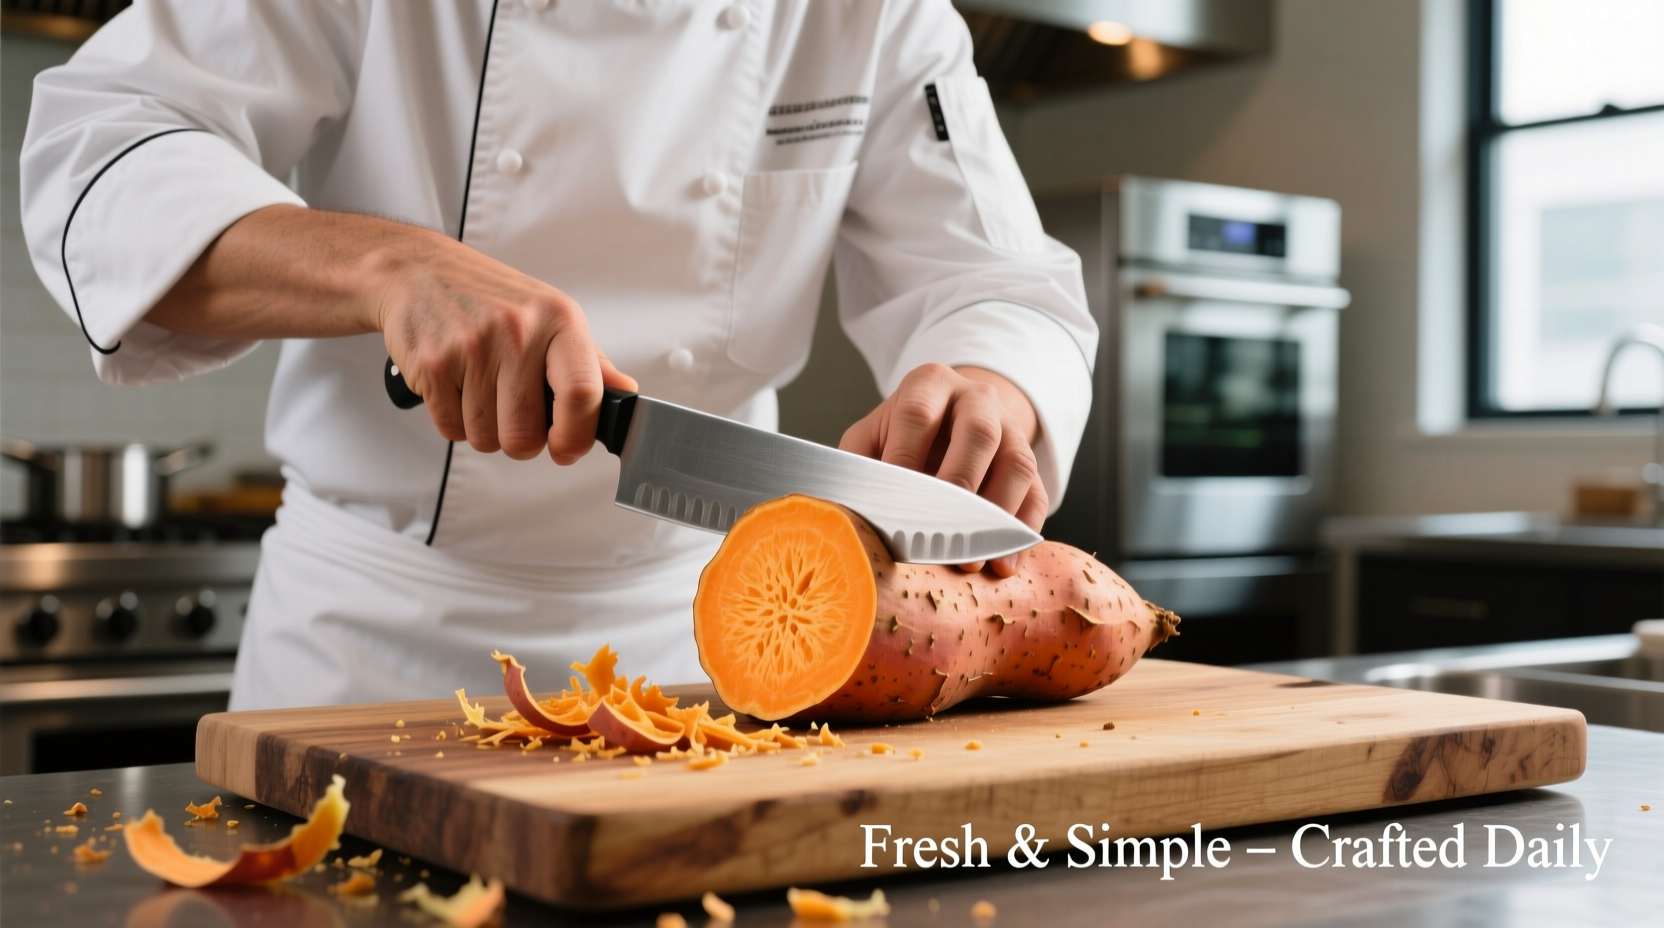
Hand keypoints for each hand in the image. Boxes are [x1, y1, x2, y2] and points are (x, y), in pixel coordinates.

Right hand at [369, 228, 635, 463]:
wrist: (419, 271)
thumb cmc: (490, 297)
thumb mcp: (551, 317)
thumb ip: (591, 363)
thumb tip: (624, 395)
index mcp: (559, 320)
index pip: (582, 394)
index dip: (576, 437)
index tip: (566, 448)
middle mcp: (518, 331)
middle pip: (526, 435)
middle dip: (522, 440)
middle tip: (515, 414)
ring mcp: (472, 348)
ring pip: (487, 438)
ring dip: (486, 430)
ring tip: (483, 391)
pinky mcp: (432, 364)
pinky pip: (452, 430)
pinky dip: (455, 422)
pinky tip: (459, 388)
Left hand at [839, 363, 1044, 576]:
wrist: (953, 418)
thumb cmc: (903, 435)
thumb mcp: (872, 436)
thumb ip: (856, 464)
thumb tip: (843, 511)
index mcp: (929, 384)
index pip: (917, 416)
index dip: (905, 460)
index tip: (893, 506)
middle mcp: (976, 399)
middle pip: (978, 434)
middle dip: (959, 486)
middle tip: (939, 532)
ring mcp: (1010, 429)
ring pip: (1017, 464)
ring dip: (996, 515)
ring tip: (973, 559)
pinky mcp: (1031, 460)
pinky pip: (1037, 494)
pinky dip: (1022, 532)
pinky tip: (1002, 564)